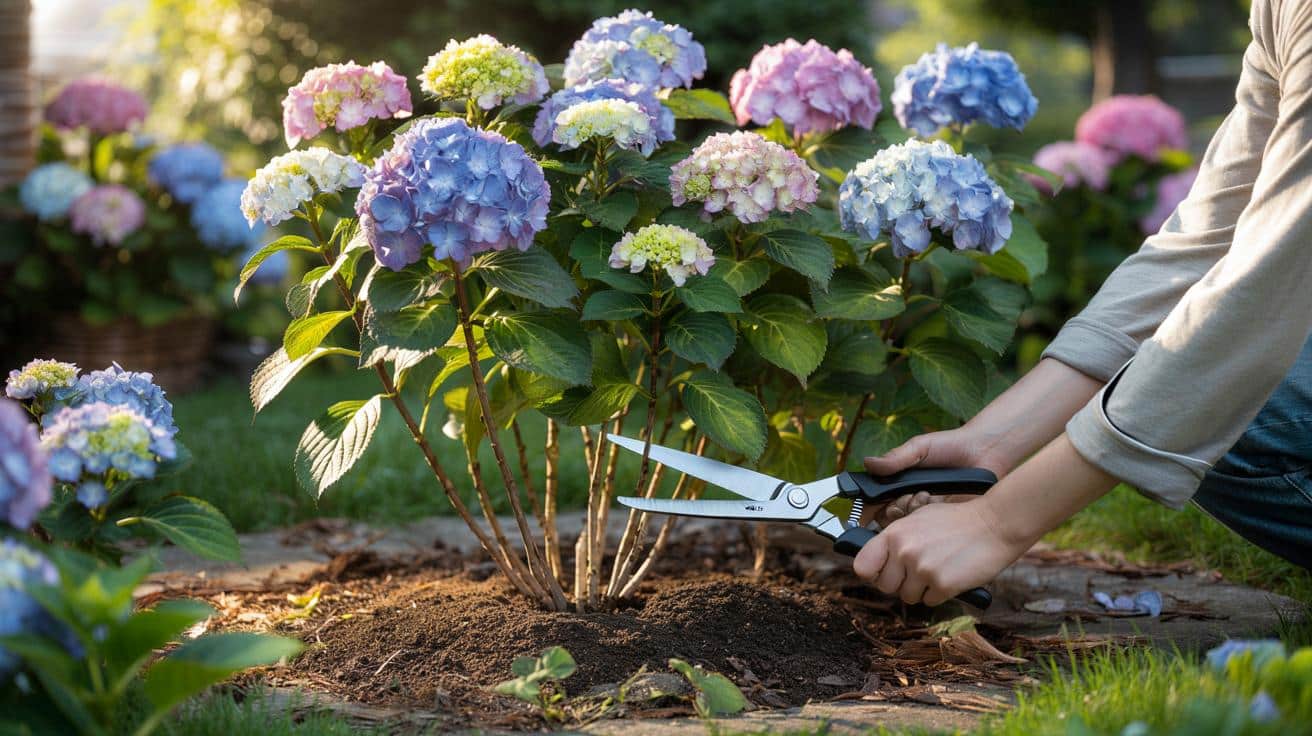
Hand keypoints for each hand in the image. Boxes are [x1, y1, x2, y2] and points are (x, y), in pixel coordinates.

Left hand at [852, 497, 1027, 605]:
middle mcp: (904, 552)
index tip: (882, 573)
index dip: (871, 573)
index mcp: (894, 533)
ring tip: (939, 570)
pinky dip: (940, 594)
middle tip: (918, 573)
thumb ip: (896, 539)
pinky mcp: (942, 585)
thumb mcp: (919, 519)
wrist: (995, 525)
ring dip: (922, 590)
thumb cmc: (957, 521)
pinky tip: (952, 576)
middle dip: (900, 584)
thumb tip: (878, 559)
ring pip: (908, 598)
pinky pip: (930, 602)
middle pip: (885, 587)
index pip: (861, 566)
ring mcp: (922, 569)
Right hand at [859, 358, 1104, 523]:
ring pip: (906, 527)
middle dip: (892, 510)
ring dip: (909, 514)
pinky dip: (927, 519)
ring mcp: (927, 514)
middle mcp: (910, 500)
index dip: (869, 509)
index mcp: (899, 484)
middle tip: (904, 498)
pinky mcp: (944, 522)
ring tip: (923, 496)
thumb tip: (868, 464)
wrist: (984, 452)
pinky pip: (928, 531)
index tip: (869, 509)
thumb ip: (895, 458)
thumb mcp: (919, 448)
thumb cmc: (951, 446)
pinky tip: (935, 502)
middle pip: (888, 518)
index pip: (875, 502)